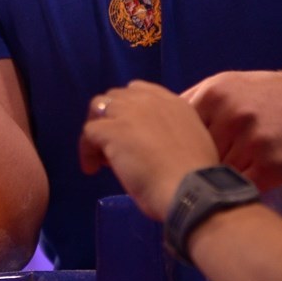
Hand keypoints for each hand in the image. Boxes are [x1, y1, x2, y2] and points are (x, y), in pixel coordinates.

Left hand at [79, 82, 216, 219]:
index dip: (128, 110)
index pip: (138, 91)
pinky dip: (86, 150)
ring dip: (97, 129)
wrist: (190, 190)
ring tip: (101, 156)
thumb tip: (153, 142)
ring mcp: (129, 113)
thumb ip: (171, 131)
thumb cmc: (195, 177)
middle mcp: (149, 101)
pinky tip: (93, 169)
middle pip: (115, 97)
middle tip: (114, 146)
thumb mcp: (192, 141)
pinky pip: (88, 132)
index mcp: (173, 103)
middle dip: (110, 118)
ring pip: (97, 108)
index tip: (129, 132)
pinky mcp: (112, 130)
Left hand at [182, 54, 281, 190]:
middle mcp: (232, 116)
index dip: (177, 150)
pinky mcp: (274, 164)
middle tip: (193, 181)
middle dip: (196, 168)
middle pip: (198, 155)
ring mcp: (254, 140)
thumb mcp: (226, 84)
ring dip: (218, 182)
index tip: (175, 162)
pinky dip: (239, 190)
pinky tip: (239, 188)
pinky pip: (244, 186)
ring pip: (220, 174)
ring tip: (215, 187)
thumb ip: (194, 103)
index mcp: (214, 96)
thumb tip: (154, 124)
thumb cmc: (266, 93)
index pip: (179, 133)